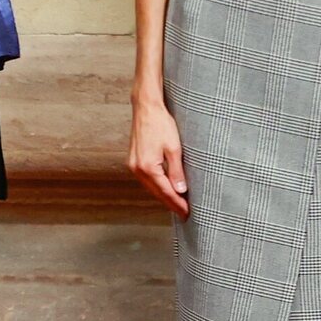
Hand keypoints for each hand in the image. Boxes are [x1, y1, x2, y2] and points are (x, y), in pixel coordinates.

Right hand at [128, 94, 188, 218]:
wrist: (146, 108)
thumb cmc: (160, 124)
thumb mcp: (174, 148)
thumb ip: (176, 171)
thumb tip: (180, 190)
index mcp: (147, 167)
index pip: (165, 191)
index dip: (177, 203)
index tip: (187, 212)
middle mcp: (137, 169)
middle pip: (157, 192)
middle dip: (171, 203)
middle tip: (185, 212)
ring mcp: (133, 165)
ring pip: (151, 187)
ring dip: (164, 195)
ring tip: (178, 203)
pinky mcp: (134, 160)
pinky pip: (147, 179)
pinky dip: (157, 186)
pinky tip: (165, 188)